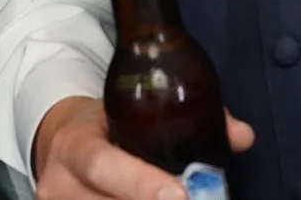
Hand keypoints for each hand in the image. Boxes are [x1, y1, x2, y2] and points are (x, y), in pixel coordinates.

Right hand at [32, 96, 254, 199]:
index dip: (139, 183)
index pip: (101, 165)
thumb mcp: (131, 110)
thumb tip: (241, 135)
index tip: (180, 193)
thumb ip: (187, 118)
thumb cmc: (104, 125)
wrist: (60, 141)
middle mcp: (58, 182)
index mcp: (74, 144)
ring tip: (180, 199)